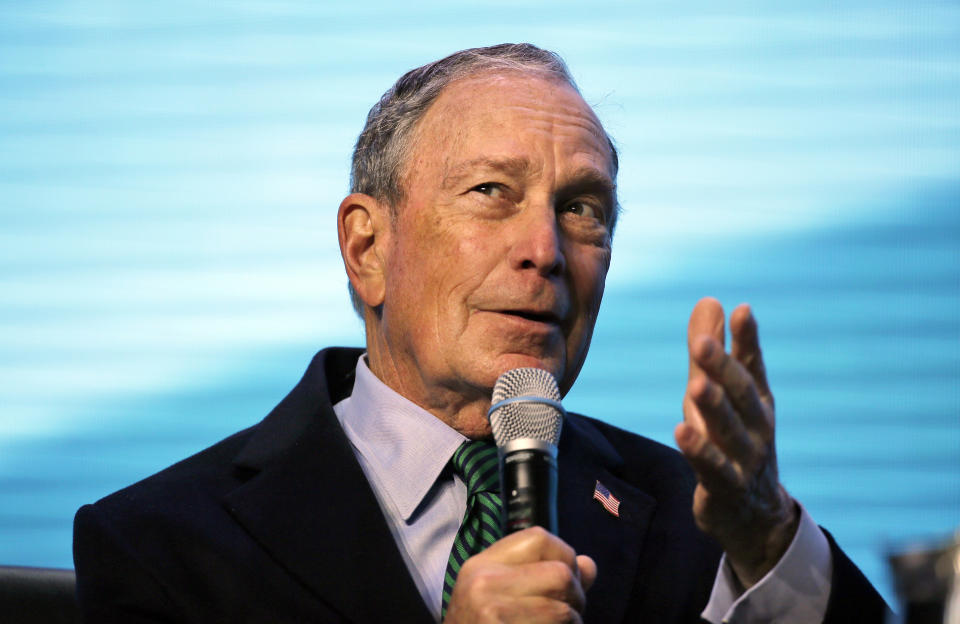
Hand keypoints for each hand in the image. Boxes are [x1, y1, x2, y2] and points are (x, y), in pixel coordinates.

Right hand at [443, 526, 597, 622]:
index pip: (539, 538)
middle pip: (560, 574)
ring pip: (564, 610)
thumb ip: (542, 575)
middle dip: (577, 596)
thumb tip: (588, 565)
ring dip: (572, 622)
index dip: (566, 556)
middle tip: (571, 613)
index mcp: (481, 565)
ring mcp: (491, 612)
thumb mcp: (497, 594)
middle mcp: (483, 583)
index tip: (567, 580)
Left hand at [675, 297, 798, 587]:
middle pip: (742, 394)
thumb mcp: (720, 394)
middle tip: (704, 343)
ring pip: (730, 430)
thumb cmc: (731, 440)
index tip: (742, 310)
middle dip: (724, 368)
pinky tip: (681, 430)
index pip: (752, 365)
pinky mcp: (726, 486)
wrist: (752, 514)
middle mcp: (757, 426)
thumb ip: (710, 353)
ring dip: (714, 407)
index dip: (748, 339)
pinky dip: (699, 450)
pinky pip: (713, 467)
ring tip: (696, 385)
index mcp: (757, 400)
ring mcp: (745, 458)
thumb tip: (708, 300)